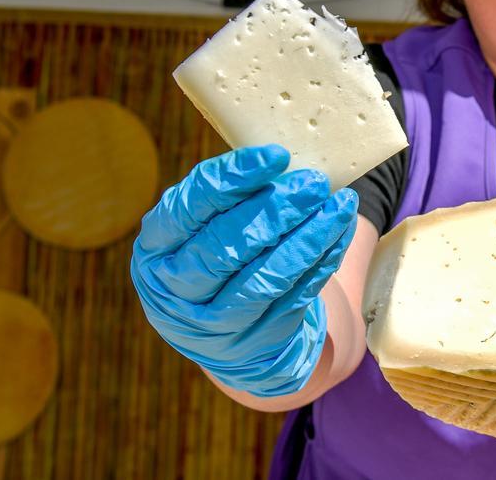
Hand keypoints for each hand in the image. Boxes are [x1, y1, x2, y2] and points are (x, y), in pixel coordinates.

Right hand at [130, 144, 357, 396]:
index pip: (192, 207)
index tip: (278, 156)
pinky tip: (339, 233)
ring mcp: (214, 322)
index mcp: (155, 247)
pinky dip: (322, 262)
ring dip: (309, 239)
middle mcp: (176, 288)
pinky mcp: (256, 338)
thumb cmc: (214, 253)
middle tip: (314, 183)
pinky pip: (295, 297)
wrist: (224, 332)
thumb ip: (229, 197)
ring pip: (267, 278)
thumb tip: (285, 163)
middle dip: (277, 211)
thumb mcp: (201, 226)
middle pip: (227, 247)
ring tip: (340, 206)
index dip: (235, 179)